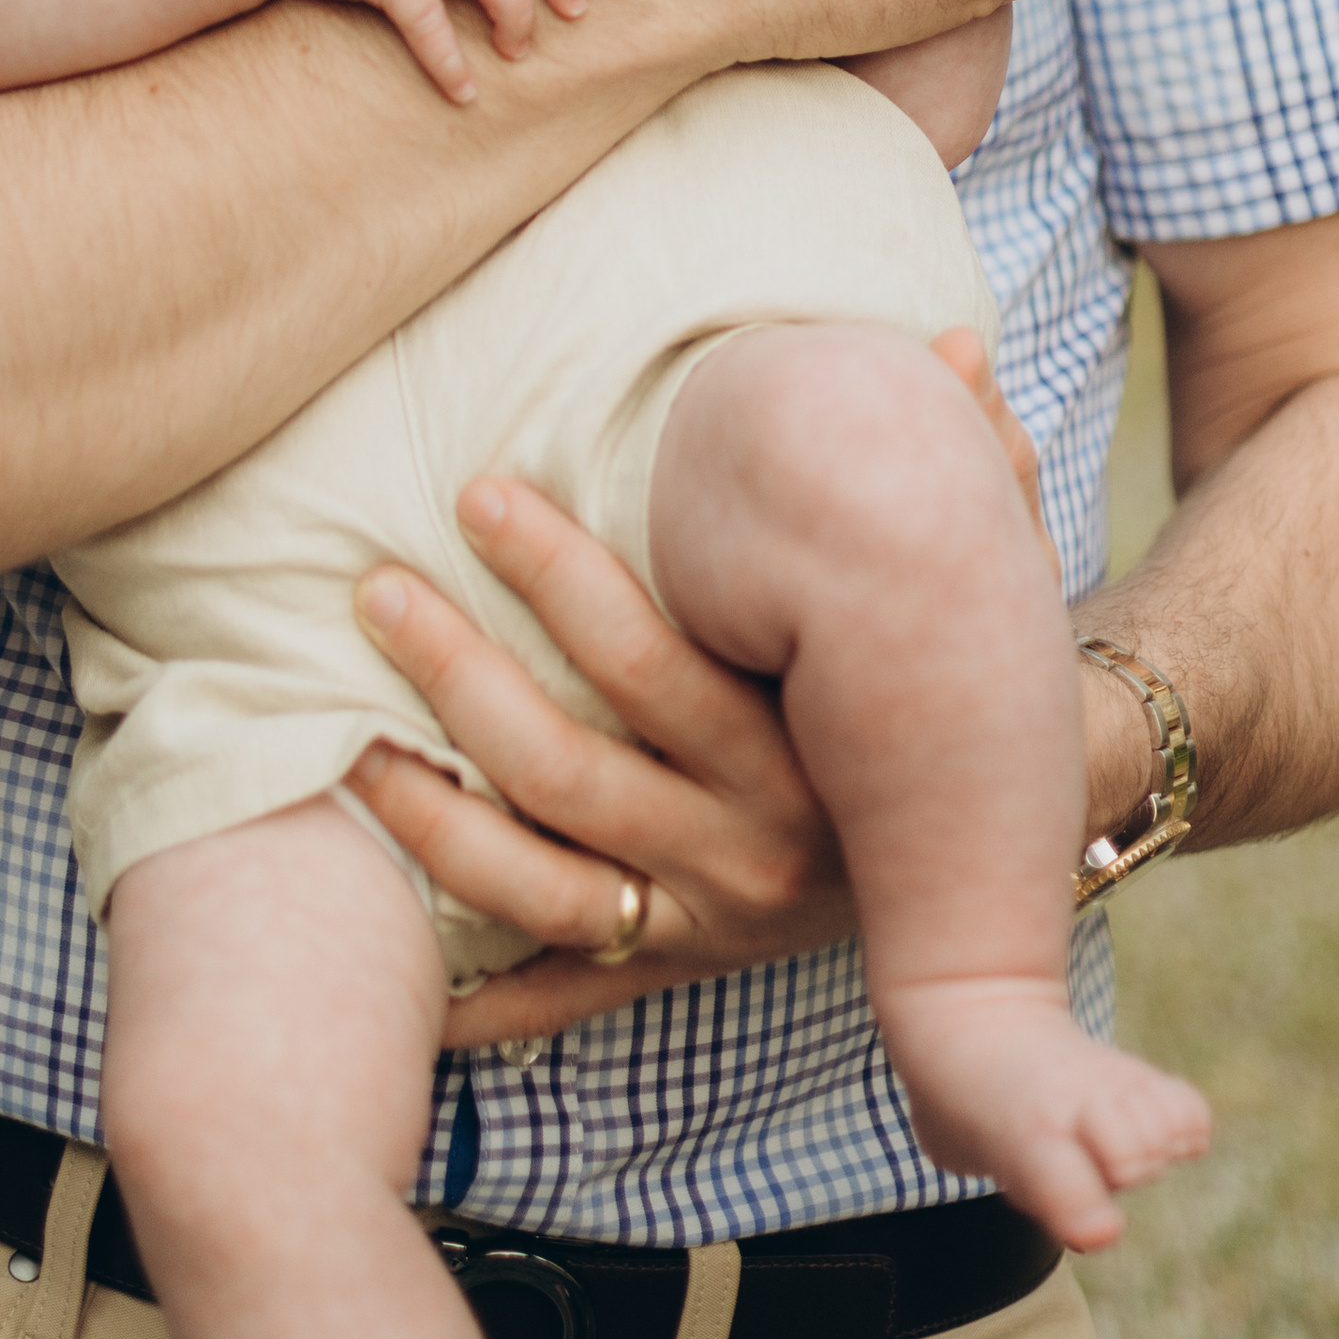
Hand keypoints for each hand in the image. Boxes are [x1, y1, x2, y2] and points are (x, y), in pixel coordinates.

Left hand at [345, 335, 1055, 1042]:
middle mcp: (748, 855)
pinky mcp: (672, 967)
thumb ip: (971, 474)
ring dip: (430, 816)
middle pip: (570, 769)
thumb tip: (957, 344)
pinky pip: (560, 991)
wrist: (994, 872)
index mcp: (803, 757)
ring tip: (344, 740)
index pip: (654, 666)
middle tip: (374, 588)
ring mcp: (702, 923)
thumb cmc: (952, 702)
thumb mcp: (978, 596)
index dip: (559, 579)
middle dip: (461, 675)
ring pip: (538, 882)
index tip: (479, 494)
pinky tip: (390, 967)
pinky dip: (475, 995)